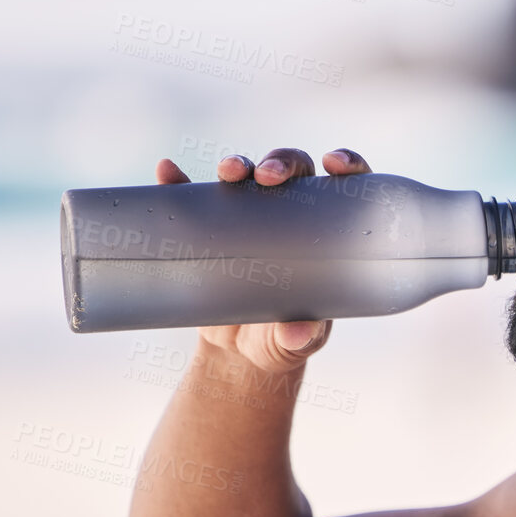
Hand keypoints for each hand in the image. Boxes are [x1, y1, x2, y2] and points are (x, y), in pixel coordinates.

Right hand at [153, 146, 374, 375]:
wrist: (238, 353)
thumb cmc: (282, 339)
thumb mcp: (296, 341)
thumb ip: (302, 337)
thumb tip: (297, 333)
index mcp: (326, 233)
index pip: (344, 189)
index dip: (347, 164)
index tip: (334, 163)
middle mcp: (291, 215)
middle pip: (293, 171)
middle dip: (282, 162)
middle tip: (269, 178)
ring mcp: (248, 217)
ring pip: (247, 175)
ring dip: (237, 164)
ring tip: (227, 173)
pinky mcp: (210, 227)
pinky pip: (192, 196)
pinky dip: (178, 181)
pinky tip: (168, 173)